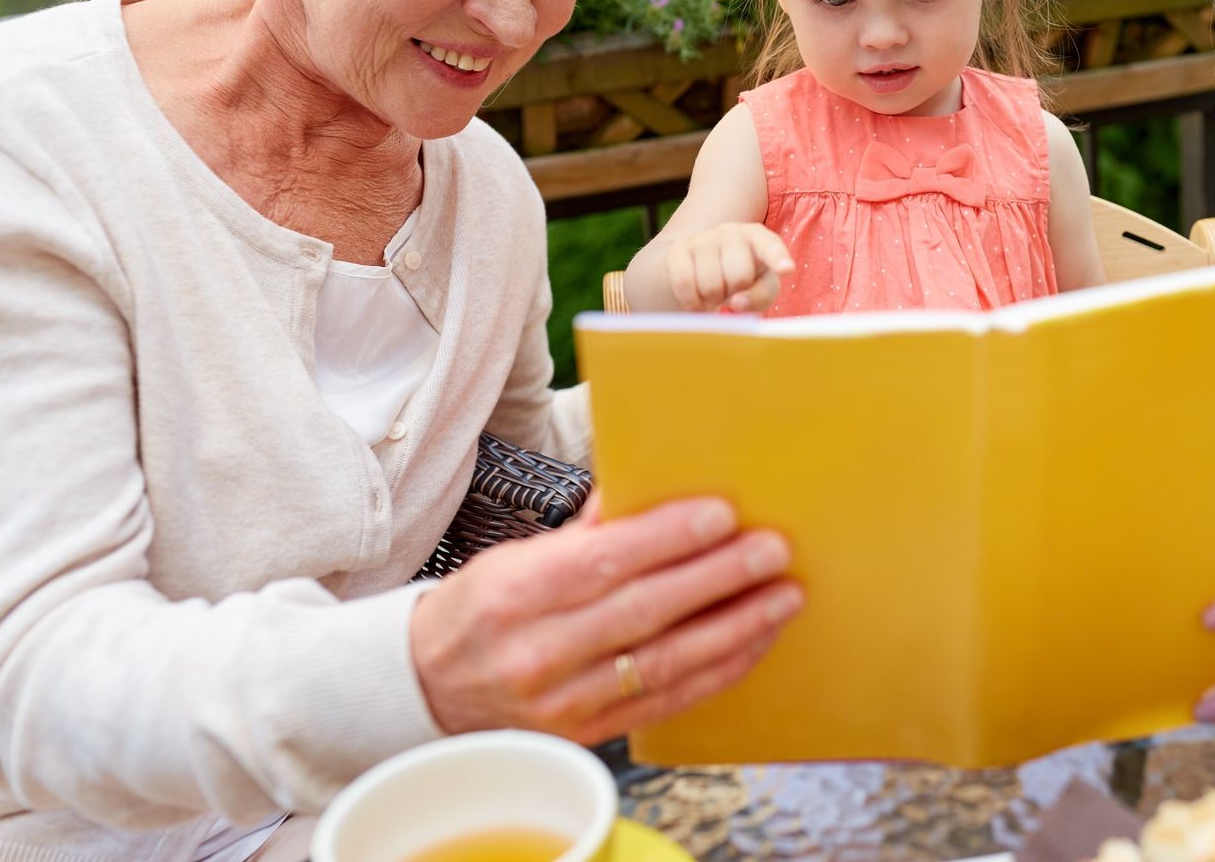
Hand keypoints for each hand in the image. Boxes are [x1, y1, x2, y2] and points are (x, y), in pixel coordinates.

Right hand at [411, 495, 802, 745]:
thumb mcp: (520, 556)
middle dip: (719, 578)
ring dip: (735, 628)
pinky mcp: (589, 733)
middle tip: (772, 550)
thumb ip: (591, 527)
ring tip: (784, 597)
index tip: (722, 514)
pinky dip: (718, 669)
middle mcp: (540, 650)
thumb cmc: (486, 608)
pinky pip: (668, 700)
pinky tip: (754, 641)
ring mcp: (566, 700)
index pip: (604, 561)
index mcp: (518, 592)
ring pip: (666, 661)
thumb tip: (653, 481)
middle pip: (645, 610)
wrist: (431, 687)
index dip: (668, 538)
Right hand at [666, 222, 793, 312]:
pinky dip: (692, 302)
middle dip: (736, 292)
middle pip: (739, 277)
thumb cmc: (742, 279)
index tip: (786, 270)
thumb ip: (759, 297)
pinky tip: (698, 301)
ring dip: (713, 299)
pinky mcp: (678, 250)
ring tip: (715, 292)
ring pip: (710, 285)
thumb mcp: (760, 288)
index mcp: (758, 237)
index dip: (777, 258)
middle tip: (732, 289)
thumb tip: (737, 303)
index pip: (770, 246)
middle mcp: (730, 231)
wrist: (699, 266)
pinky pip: (684, 284)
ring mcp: (702, 238)